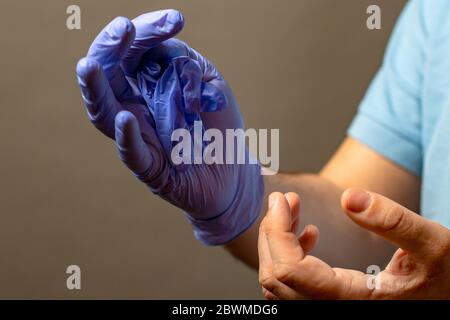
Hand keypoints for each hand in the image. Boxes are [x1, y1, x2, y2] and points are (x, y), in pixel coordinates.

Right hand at [76, 10, 263, 244]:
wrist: (234, 169)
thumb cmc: (218, 125)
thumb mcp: (209, 83)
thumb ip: (184, 62)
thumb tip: (159, 46)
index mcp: (147, 84)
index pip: (133, 51)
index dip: (147, 31)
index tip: (176, 20)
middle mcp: (134, 107)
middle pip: (107, 74)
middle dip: (110, 47)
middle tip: (124, 28)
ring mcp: (138, 137)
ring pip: (104, 112)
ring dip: (95, 89)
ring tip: (88, 66)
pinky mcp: (149, 167)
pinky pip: (132, 153)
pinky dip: (127, 137)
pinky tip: (126, 119)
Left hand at [258, 190, 449, 298]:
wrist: (447, 293)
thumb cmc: (444, 273)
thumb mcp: (433, 243)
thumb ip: (394, 221)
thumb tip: (349, 198)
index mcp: (354, 299)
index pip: (291, 272)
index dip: (276, 233)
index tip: (282, 201)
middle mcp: (334, 309)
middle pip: (276, 279)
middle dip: (272, 233)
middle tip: (282, 200)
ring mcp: (329, 307)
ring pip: (279, 284)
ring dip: (277, 243)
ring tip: (291, 209)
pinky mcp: (330, 301)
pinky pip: (293, 285)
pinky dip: (289, 255)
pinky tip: (307, 233)